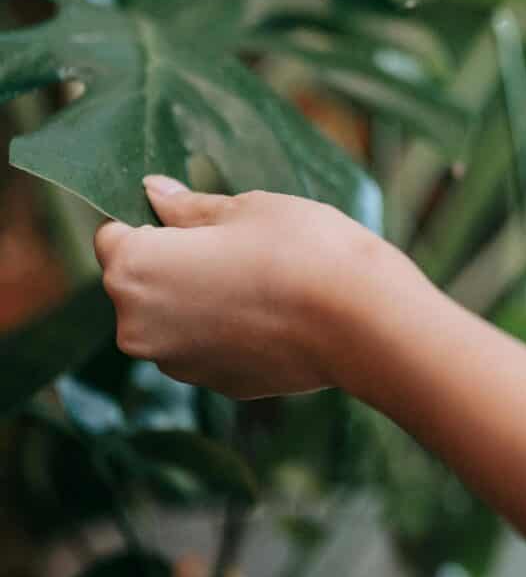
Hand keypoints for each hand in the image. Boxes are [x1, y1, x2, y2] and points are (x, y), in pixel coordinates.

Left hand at [94, 176, 407, 398]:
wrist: (361, 320)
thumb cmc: (302, 250)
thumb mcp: (246, 209)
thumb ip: (189, 208)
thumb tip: (154, 193)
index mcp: (134, 269)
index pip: (113, 235)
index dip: (151, 222)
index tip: (197, 221)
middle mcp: (136, 325)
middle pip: (139, 281)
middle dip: (175, 263)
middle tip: (238, 247)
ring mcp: (174, 362)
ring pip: (172, 316)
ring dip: (199, 298)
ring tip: (262, 281)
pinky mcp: (212, 383)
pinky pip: (205, 345)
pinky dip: (227, 329)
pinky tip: (274, 314)